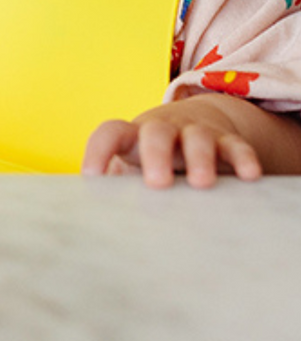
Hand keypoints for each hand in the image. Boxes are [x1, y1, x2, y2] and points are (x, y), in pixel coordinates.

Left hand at [82, 96, 263, 188]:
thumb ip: (116, 187)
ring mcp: (195, 132)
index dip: (98, 151)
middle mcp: (162, 130)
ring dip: (199, 158)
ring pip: (197, 138)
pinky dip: (243, 159)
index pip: (110, 134)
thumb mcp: (132, 166)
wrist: (193, 122)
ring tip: (201, 183)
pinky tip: (249, 176)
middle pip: (156, 133)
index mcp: (132, 137)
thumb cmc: (150, 156)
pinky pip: (236, 147)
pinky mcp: (226, 141)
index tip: (91, 175)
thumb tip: (93, 219)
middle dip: (155, 155)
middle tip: (156, 183)